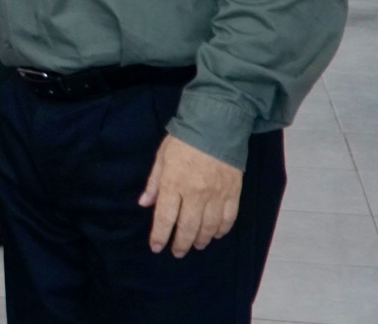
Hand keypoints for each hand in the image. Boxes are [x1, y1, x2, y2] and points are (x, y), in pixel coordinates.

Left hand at [139, 134, 242, 256]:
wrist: (217, 126)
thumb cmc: (184, 140)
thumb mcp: (162, 157)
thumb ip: (154, 182)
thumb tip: (144, 203)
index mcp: (174, 183)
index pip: (166, 217)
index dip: (160, 235)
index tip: (157, 247)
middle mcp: (195, 193)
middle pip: (188, 227)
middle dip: (181, 243)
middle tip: (177, 252)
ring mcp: (216, 195)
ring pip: (209, 227)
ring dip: (201, 240)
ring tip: (196, 245)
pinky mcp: (233, 192)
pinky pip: (228, 218)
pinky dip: (222, 229)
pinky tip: (216, 234)